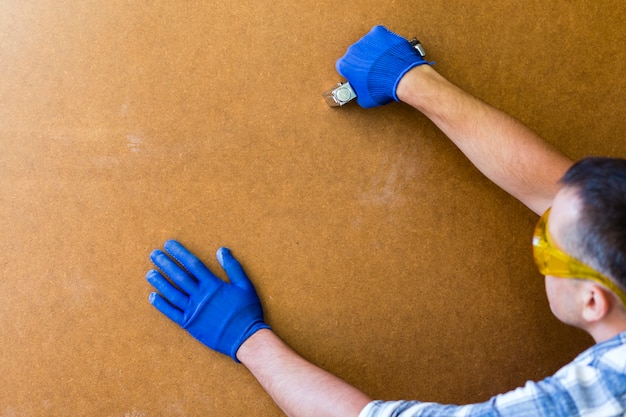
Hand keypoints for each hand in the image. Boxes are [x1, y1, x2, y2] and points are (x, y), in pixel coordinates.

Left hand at [146, 240, 269, 361]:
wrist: (246, 338)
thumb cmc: (247, 311)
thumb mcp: (245, 285)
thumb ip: (232, 267)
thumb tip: (221, 250)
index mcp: (213, 285)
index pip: (192, 264)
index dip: (180, 253)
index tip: (169, 245)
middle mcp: (200, 296)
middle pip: (179, 276)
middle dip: (166, 263)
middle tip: (154, 254)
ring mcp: (193, 311)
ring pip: (172, 293)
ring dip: (160, 282)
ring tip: (150, 272)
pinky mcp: (190, 324)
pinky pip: (172, 313)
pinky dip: (162, 304)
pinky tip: (153, 296)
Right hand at [336, 25, 430, 107]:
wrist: (401, 77)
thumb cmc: (383, 87)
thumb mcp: (365, 99)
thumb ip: (358, 92)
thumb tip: (361, 93)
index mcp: (345, 64)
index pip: (344, 67)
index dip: (353, 72)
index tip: (359, 76)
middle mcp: (352, 50)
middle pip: (356, 54)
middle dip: (363, 61)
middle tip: (374, 71)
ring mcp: (366, 39)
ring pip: (368, 44)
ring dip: (374, 51)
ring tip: (385, 62)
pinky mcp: (379, 32)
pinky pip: (380, 36)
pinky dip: (384, 42)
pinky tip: (390, 52)